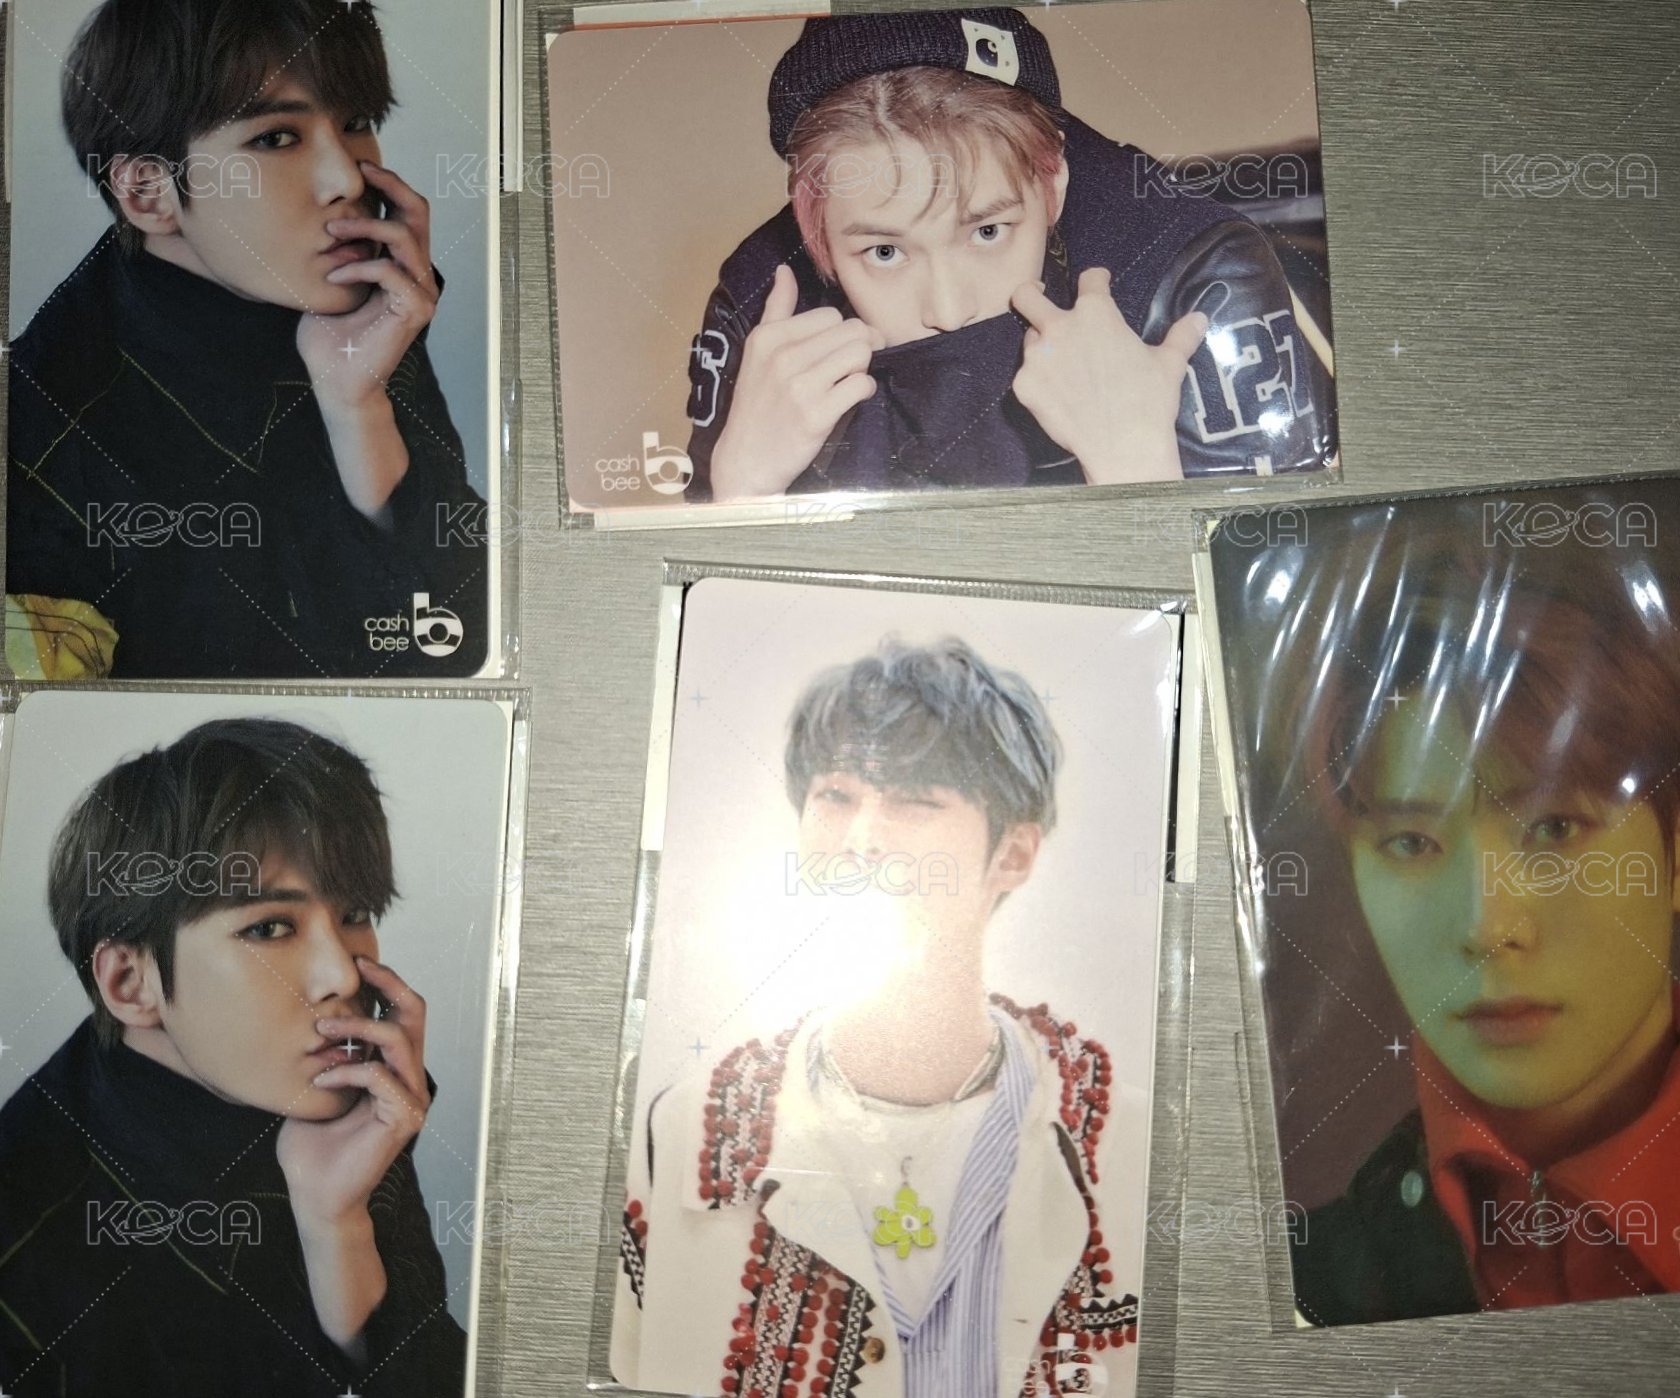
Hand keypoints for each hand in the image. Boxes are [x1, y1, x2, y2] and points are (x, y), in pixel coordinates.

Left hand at [278, 956, 429, 1234]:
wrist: (317, 1197)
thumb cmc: (313, 1148)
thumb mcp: (316, 1087)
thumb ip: (327, 1056)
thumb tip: (310, 1015)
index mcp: (393, 1068)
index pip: (403, 1013)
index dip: (387, 983)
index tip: (360, 960)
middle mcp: (410, 1078)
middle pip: (415, 1014)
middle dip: (388, 984)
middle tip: (358, 968)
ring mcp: (411, 1098)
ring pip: (397, 1039)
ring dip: (357, 1027)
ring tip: (321, 1029)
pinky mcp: (403, 1118)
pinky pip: (379, 1077)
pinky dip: (347, 1070)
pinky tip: (322, 1077)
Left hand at [297, 162, 439, 421]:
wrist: (337, 380)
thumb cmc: (331, 338)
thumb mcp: (331, 280)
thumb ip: (340, 251)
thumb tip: (322, 213)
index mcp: (403, 267)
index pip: (409, 213)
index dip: (391, 185)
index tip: (362, 167)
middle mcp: (419, 277)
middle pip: (420, 213)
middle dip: (391, 185)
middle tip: (361, 173)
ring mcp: (421, 294)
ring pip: (403, 237)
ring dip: (364, 227)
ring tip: (331, 232)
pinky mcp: (414, 311)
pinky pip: (389, 271)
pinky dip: (359, 267)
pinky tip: (336, 275)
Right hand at [710, 263, 884, 500]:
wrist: (747, 460)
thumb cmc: (757, 405)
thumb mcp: (757, 352)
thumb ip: (776, 310)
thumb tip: (785, 271)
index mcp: (769, 337)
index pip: (831, 315)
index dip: (840, 333)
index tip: (834, 351)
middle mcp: (783, 357)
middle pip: (851, 331)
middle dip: (858, 348)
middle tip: (847, 367)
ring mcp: (800, 387)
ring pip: (860, 355)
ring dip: (860, 369)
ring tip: (844, 383)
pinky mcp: (816, 415)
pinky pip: (861, 385)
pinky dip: (862, 391)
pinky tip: (848, 399)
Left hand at [1010, 267, 1207, 484]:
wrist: (1122, 445)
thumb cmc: (1149, 400)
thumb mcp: (1169, 364)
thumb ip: (1181, 336)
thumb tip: (1200, 318)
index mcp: (1095, 312)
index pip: (1089, 279)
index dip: (1097, 280)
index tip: (1099, 283)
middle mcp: (1060, 327)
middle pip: (1026, 295)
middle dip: (1030, 292)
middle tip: (1038, 298)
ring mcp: (1037, 357)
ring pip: (1028, 340)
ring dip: (1042, 347)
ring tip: (1061, 367)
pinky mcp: (1024, 386)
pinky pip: (1026, 377)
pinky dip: (1038, 383)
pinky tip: (1057, 397)